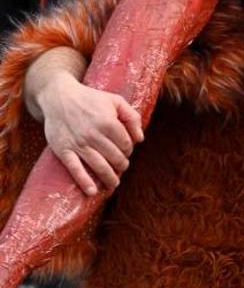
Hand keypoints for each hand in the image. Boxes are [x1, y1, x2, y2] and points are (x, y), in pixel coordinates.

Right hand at [37, 75, 143, 195]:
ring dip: (109, 178)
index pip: (126, 145)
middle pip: (115, 158)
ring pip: (99, 166)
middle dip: (121, 165)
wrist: (59, 96)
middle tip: (121, 166)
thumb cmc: (90, 99)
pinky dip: (84, 181)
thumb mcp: (116, 101)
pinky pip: (75, 169)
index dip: (129, 150)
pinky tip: (92, 191)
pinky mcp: (63, 149)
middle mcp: (94, 135)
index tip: (126, 150)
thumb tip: (140, 139)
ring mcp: (78, 144)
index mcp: (108, 123)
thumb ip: (132, 117)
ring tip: (113, 183)